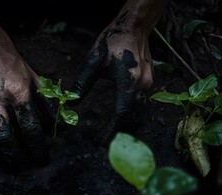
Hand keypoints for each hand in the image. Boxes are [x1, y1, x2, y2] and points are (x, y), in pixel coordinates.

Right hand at [0, 47, 53, 165]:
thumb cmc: (16, 68)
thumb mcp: (36, 81)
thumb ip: (47, 104)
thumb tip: (58, 126)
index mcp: (18, 92)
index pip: (29, 126)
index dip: (37, 146)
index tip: (41, 157)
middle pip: (5, 135)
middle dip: (15, 155)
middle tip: (22, 163)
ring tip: (1, 157)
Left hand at [71, 13, 153, 145]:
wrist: (134, 26)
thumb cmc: (113, 41)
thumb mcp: (93, 61)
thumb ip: (82, 83)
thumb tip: (71, 103)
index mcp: (129, 83)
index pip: (121, 115)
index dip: (110, 131)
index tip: (100, 142)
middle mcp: (143, 87)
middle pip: (134, 118)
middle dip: (121, 132)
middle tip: (106, 142)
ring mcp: (149, 84)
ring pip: (141, 113)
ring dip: (129, 126)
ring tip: (114, 134)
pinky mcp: (149, 81)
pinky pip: (143, 105)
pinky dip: (134, 115)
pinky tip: (124, 117)